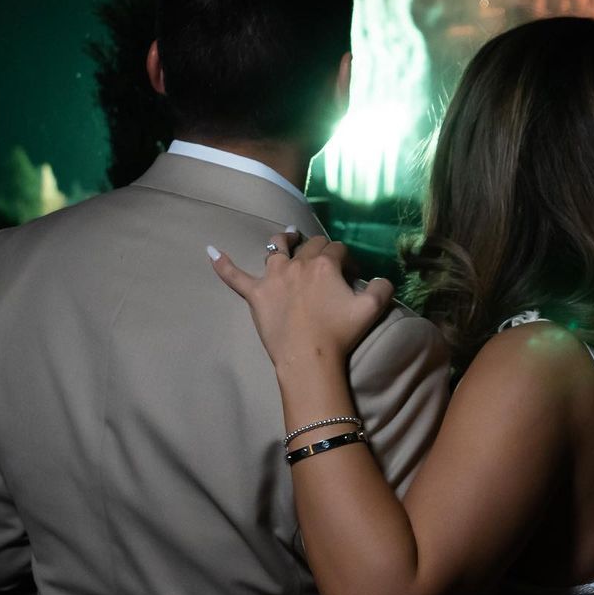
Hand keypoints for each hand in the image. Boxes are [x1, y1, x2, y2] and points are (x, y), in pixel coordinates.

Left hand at [210, 233, 394, 373]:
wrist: (308, 357)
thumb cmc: (339, 334)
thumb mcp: (372, 309)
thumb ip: (382, 288)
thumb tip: (382, 279)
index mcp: (325, 265)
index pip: (338, 250)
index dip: (346, 260)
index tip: (351, 275)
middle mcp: (298, 264)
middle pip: (310, 246)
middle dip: (320, 249)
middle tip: (326, 262)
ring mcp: (274, 277)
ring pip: (276, 249)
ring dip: (282, 241)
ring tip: (287, 237)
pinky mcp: (256, 295)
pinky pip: (235, 276)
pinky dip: (223, 264)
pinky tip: (211, 251)